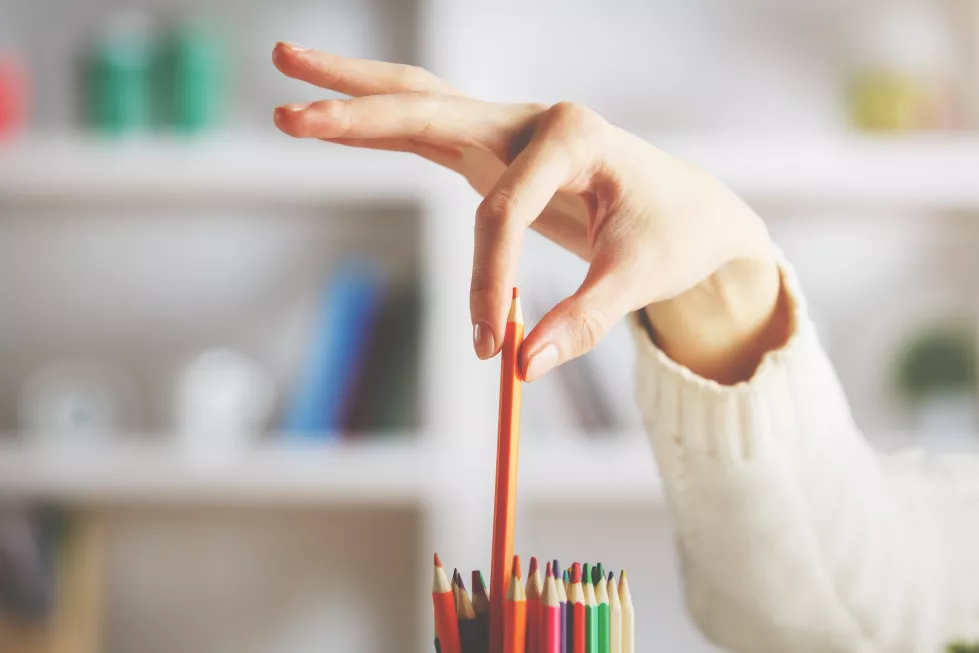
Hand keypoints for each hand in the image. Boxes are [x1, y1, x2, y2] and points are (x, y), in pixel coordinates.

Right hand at [272, 43, 789, 383]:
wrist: (694, 211)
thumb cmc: (675, 234)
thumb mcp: (640, 278)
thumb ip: (581, 321)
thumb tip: (521, 370)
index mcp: (574, 134)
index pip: (504, 209)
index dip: (489, 278)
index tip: (490, 345)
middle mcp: (533, 120)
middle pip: (431, 109)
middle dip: (359, 114)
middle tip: (290, 115)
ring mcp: (509, 132)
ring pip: (418, 105)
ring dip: (353, 94)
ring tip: (285, 62)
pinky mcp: (495, 156)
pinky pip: (426, 136)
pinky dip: (377, 127)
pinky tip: (333, 121)